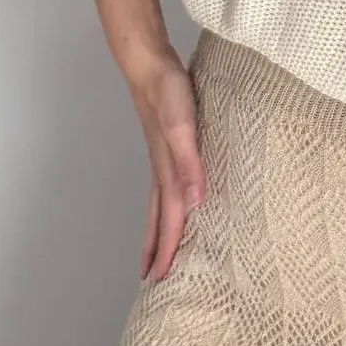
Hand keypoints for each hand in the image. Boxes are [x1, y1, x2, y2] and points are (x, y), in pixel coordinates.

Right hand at [126, 45, 205, 281]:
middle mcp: (162, 168)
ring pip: (158, 203)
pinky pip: (164, 185)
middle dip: (155, 248)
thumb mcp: (182, 127)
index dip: (166, 248)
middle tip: (150, 278)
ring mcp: (161, 157)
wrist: (150, 66)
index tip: (160, 279)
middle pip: (158, 217)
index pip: (169, 218)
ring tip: (153, 251)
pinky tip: (172, 200)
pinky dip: (164, 203)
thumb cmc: (168, 93)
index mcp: (168, 170)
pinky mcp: (166, 145)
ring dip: (155, 229)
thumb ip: (189, 163)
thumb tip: (195, 202)